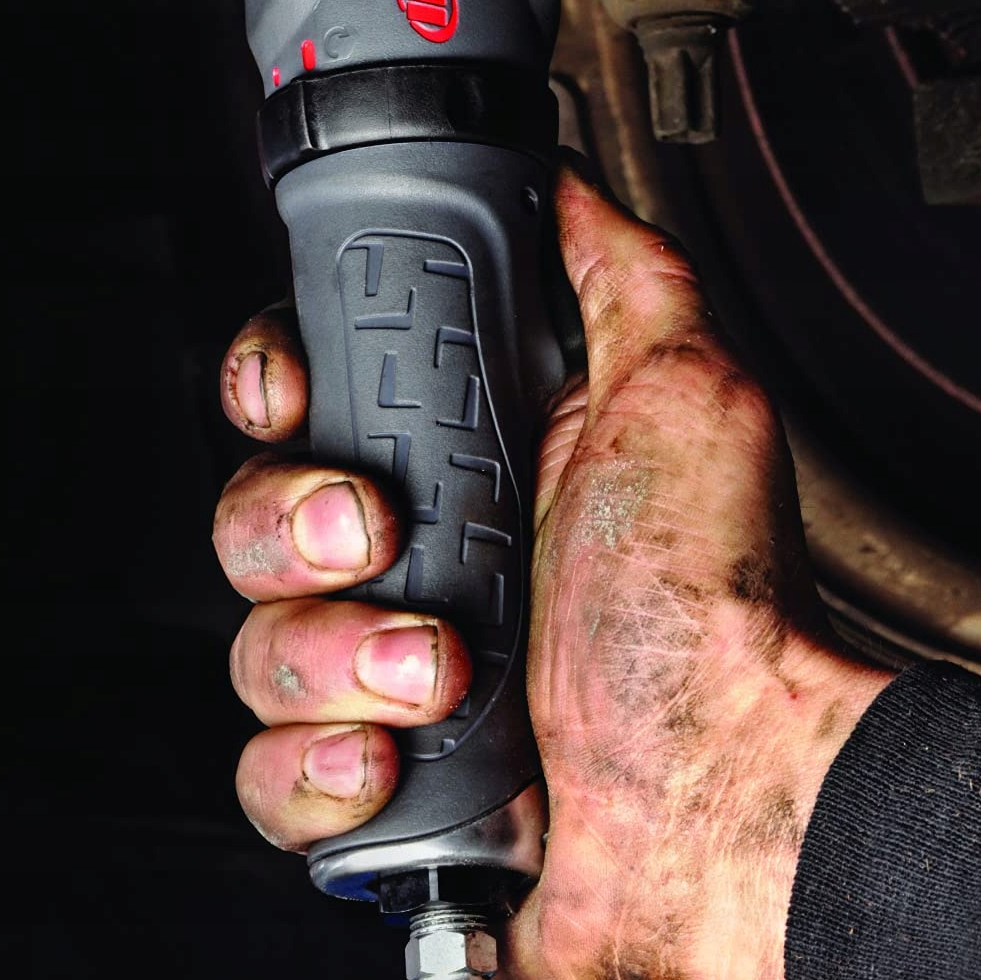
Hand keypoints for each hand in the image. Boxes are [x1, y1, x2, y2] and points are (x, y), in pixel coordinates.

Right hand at [214, 164, 890, 979]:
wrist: (728, 797)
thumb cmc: (719, 606)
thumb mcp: (688, 392)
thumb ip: (625, 275)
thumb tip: (568, 182)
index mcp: (483, 462)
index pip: (318, 397)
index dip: (280, 386)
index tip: (295, 397)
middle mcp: (431, 561)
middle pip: (256, 511)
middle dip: (293, 524)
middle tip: (373, 536)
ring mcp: (397, 677)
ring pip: (252, 642)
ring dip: (329, 652)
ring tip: (436, 669)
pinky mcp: (383, 787)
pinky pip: (269, 773)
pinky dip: (315, 767)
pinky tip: (389, 756)